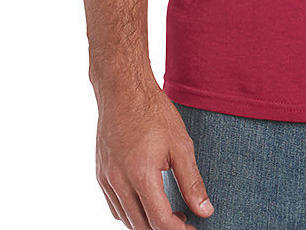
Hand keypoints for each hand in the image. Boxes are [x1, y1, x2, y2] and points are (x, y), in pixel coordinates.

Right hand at [94, 79, 214, 227]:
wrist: (123, 89)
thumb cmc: (153, 113)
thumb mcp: (181, 145)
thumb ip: (192, 182)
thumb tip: (204, 211)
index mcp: (140, 175)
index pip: (159, 221)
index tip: (193, 227)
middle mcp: (118, 182)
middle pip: (140, 227)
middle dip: (163, 229)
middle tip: (184, 219)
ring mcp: (106, 179)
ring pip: (125, 219)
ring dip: (146, 223)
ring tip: (169, 211)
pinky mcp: (100, 174)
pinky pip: (115, 206)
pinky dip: (131, 212)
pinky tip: (147, 201)